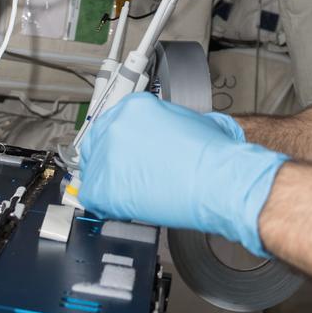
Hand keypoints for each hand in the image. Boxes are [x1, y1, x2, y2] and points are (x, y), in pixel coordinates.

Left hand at [78, 93, 286, 256]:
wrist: (219, 179)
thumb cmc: (214, 154)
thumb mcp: (190, 120)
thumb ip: (166, 123)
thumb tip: (169, 132)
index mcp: (135, 106)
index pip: (113, 123)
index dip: (120, 144)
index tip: (126, 155)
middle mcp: (116, 124)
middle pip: (95, 143)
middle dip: (109, 161)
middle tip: (125, 176)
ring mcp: (107, 154)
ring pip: (92, 170)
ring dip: (109, 183)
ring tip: (131, 193)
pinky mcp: (103, 184)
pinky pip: (92, 197)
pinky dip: (106, 205)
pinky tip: (125, 206)